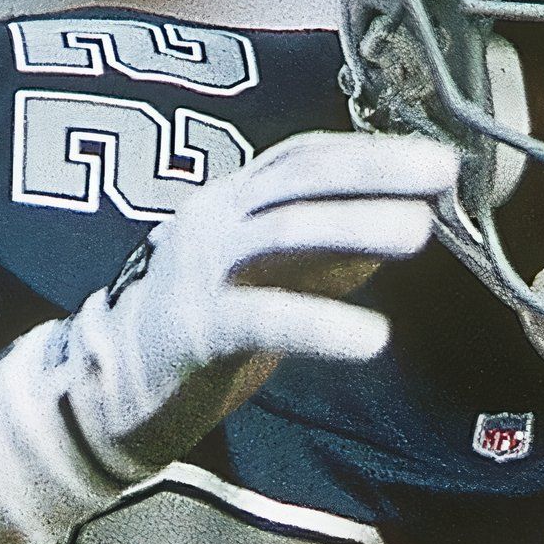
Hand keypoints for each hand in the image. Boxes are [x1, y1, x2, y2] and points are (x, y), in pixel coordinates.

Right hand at [0, 131, 455, 543]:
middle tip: (442, 171)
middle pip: (298, 180)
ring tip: (420, 231)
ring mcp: (199, 273)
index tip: (436, 157)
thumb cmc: (198, 329)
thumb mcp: (266, 276)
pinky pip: (262, 320)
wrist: (102, 392)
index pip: (304, 158)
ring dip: (354, 226)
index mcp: (231, 203)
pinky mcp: (194, 332)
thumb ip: (326, 251)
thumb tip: (406, 221)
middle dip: (373, 170)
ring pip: (282, 233)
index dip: (370, 152)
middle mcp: (214, 222)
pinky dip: (321, 326)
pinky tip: (375, 339)